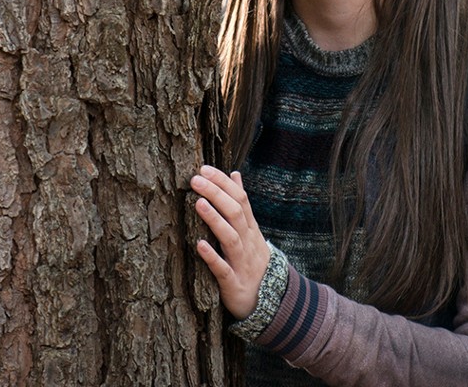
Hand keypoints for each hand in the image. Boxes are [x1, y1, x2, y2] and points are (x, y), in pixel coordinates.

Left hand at [191, 165, 270, 319]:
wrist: (272, 299)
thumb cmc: (252, 258)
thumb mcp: (251, 228)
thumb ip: (241, 202)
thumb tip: (234, 174)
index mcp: (250, 227)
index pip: (240, 198)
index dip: (223, 183)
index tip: (204, 169)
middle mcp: (248, 241)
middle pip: (235, 212)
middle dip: (216, 194)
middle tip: (195, 179)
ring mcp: (241, 261)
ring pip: (230, 237)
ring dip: (215, 219)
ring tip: (198, 202)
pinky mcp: (233, 283)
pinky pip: (223, 269)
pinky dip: (212, 257)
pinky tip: (199, 245)